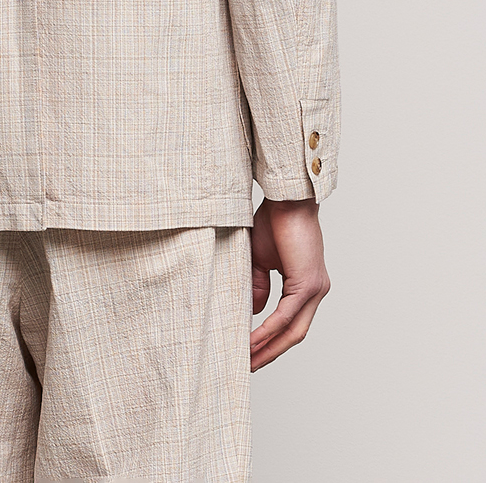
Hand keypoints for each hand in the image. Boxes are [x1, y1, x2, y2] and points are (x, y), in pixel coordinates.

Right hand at [250, 197, 329, 370]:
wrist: (286, 199)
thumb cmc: (274, 221)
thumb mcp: (260, 259)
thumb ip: (259, 285)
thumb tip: (257, 312)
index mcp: (307, 285)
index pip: (292, 322)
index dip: (273, 340)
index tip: (251, 352)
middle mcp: (316, 291)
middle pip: (296, 334)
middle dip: (271, 353)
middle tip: (249, 366)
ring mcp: (315, 289)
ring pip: (293, 330)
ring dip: (270, 348)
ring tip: (248, 360)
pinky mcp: (307, 283)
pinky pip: (286, 315)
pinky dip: (269, 330)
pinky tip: (252, 339)